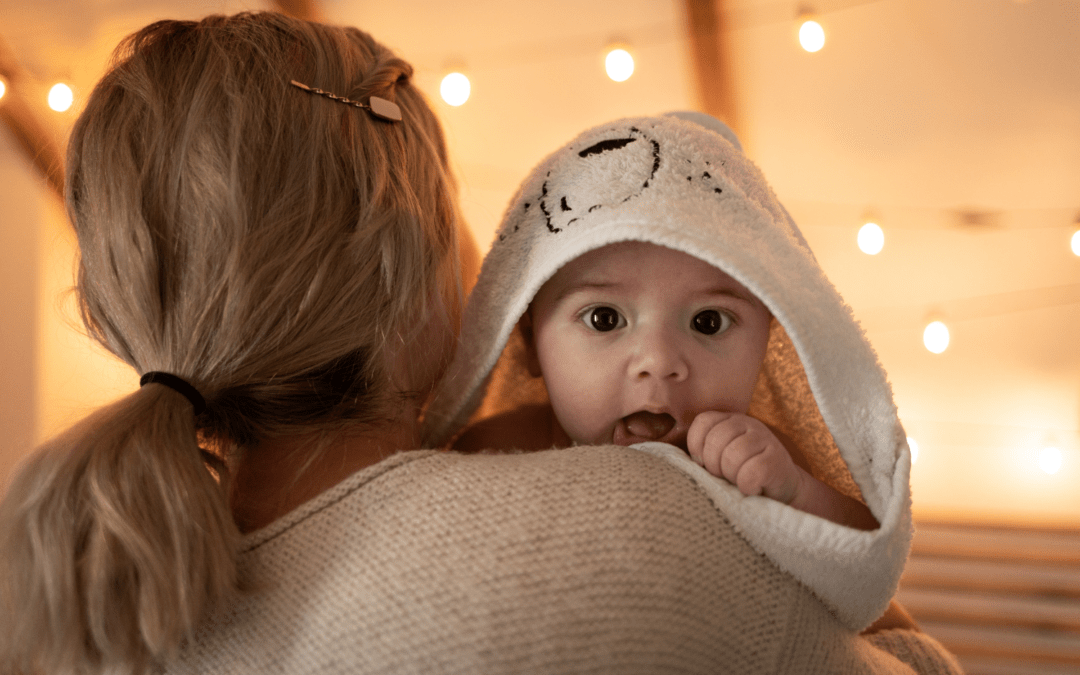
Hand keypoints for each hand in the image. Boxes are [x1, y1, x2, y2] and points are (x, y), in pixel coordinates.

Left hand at [687, 411, 802, 503]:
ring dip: (732, 476)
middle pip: (716, 440)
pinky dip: (747, 486)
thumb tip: (680, 462)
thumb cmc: (742, 477)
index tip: (704, 464)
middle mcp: (748, 424)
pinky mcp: (777, 459)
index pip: (703, 421)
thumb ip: (702, 454)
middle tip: (725, 477)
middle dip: (714, 465)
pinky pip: (752, 472)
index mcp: (729, 421)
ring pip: (733, 455)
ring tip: (739, 482)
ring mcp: (765, 439)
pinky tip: (752, 488)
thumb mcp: (719, 460)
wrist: (781, 493)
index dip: (697, 446)